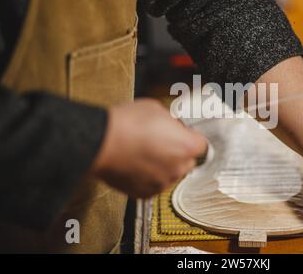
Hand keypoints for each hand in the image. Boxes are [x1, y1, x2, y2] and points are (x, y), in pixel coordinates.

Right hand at [92, 99, 207, 197]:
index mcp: (187, 146)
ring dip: (162, 165)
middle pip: (187, 161)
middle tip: (159, 142)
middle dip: (177, 153)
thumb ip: (171, 122)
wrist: (101, 142)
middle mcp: (179, 168)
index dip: (190, 138)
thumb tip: (171, 125)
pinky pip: (153, 184)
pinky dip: (147, 176)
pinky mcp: (145, 193)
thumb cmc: (128, 123)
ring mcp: (162, 183)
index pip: (201, 144)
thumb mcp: (156, 109)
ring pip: (170, 174)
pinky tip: (136, 163)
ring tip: (144, 152)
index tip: (181, 134)